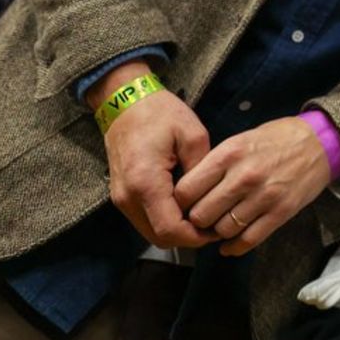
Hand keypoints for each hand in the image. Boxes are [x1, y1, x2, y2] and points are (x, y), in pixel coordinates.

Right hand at [91, 61, 214, 248]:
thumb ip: (201, 170)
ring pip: (150, 232)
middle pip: (159, 237)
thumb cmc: (160, 113)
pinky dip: (165, 221)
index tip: (218, 229)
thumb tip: (210, 198)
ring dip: (176, 231)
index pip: (170, 230)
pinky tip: (186, 209)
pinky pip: (144, 219)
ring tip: (203, 217)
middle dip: (188, 238)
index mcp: (146, 183)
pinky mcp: (121, 194)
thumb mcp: (192, 135)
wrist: (124, 101)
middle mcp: (128, 197)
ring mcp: (120, 198)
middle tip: (215, 227)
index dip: (196, 237)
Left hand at [173, 116, 332, 256]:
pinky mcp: (281, 212)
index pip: (186, 190)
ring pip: (223, 230)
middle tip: (203, 217)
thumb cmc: (276, 139)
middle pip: (201, 214)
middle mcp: (244, 177)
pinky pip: (248, 240)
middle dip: (198, 219)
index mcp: (229, 154)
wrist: (320, 142)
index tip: (186, 203)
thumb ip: (215, 165)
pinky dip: (234, 247)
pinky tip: (230, 244)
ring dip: (218, 232)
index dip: (181, 201)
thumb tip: (189, 193)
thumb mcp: (240, 140)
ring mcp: (264, 196)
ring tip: (220, 225)